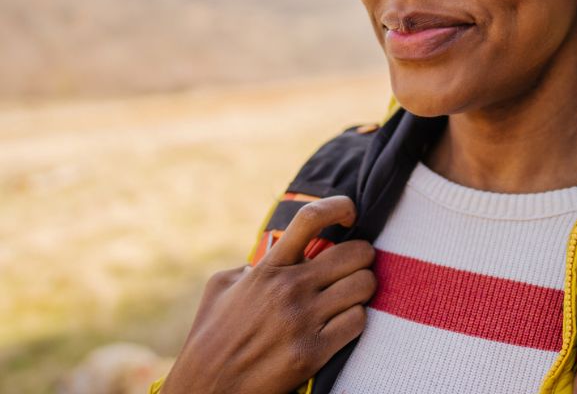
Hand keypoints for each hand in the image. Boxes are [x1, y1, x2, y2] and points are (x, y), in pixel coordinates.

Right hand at [161, 196, 375, 393]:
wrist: (206, 390)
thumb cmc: (210, 337)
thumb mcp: (221, 288)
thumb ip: (253, 265)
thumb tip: (278, 250)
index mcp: (268, 269)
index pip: (310, 219)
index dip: (339, 207)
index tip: (350, 213)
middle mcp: (289, 289)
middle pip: (356, 253)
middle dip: (362, 257)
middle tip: (356, 265)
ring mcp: (303, 320)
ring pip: (364, 285)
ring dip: (362, 289)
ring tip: (350, 295)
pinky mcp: (313, 352)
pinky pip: (358, 321)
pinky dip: (355, 320)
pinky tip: (341, 323)